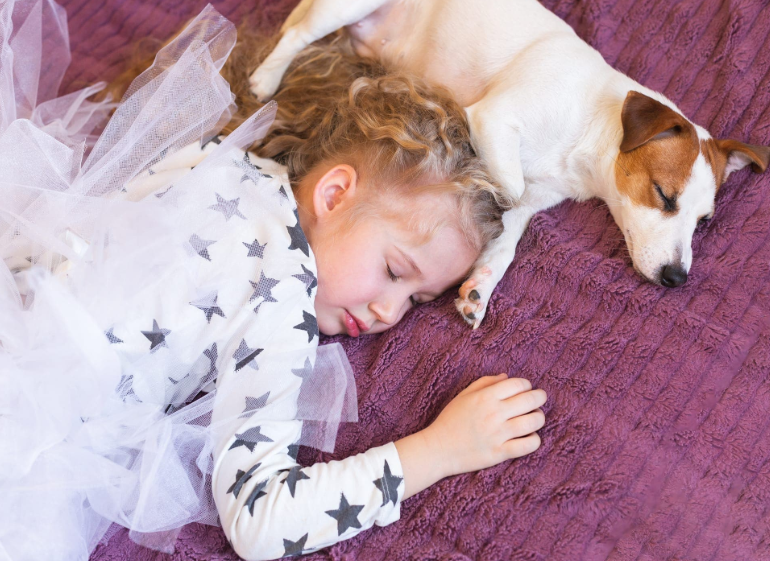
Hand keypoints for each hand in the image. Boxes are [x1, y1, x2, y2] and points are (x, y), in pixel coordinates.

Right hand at [426, 374, 545, 476]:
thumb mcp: (464, 396)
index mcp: (485, 397)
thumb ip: (485, 383)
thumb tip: (506, 377)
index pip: (518, 384)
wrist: (438, 449)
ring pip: (534, 421)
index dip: (527, 385)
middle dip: (540, 397)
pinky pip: (529, 445)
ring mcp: (498, 434)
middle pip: (530, 400)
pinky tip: (529, 437)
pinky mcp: (500, 453)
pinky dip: (534, 440)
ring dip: (539, 418)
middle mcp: (494, 413)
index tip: (526, 389)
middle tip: (539, 399)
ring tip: (535, 418)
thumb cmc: (450, 420)